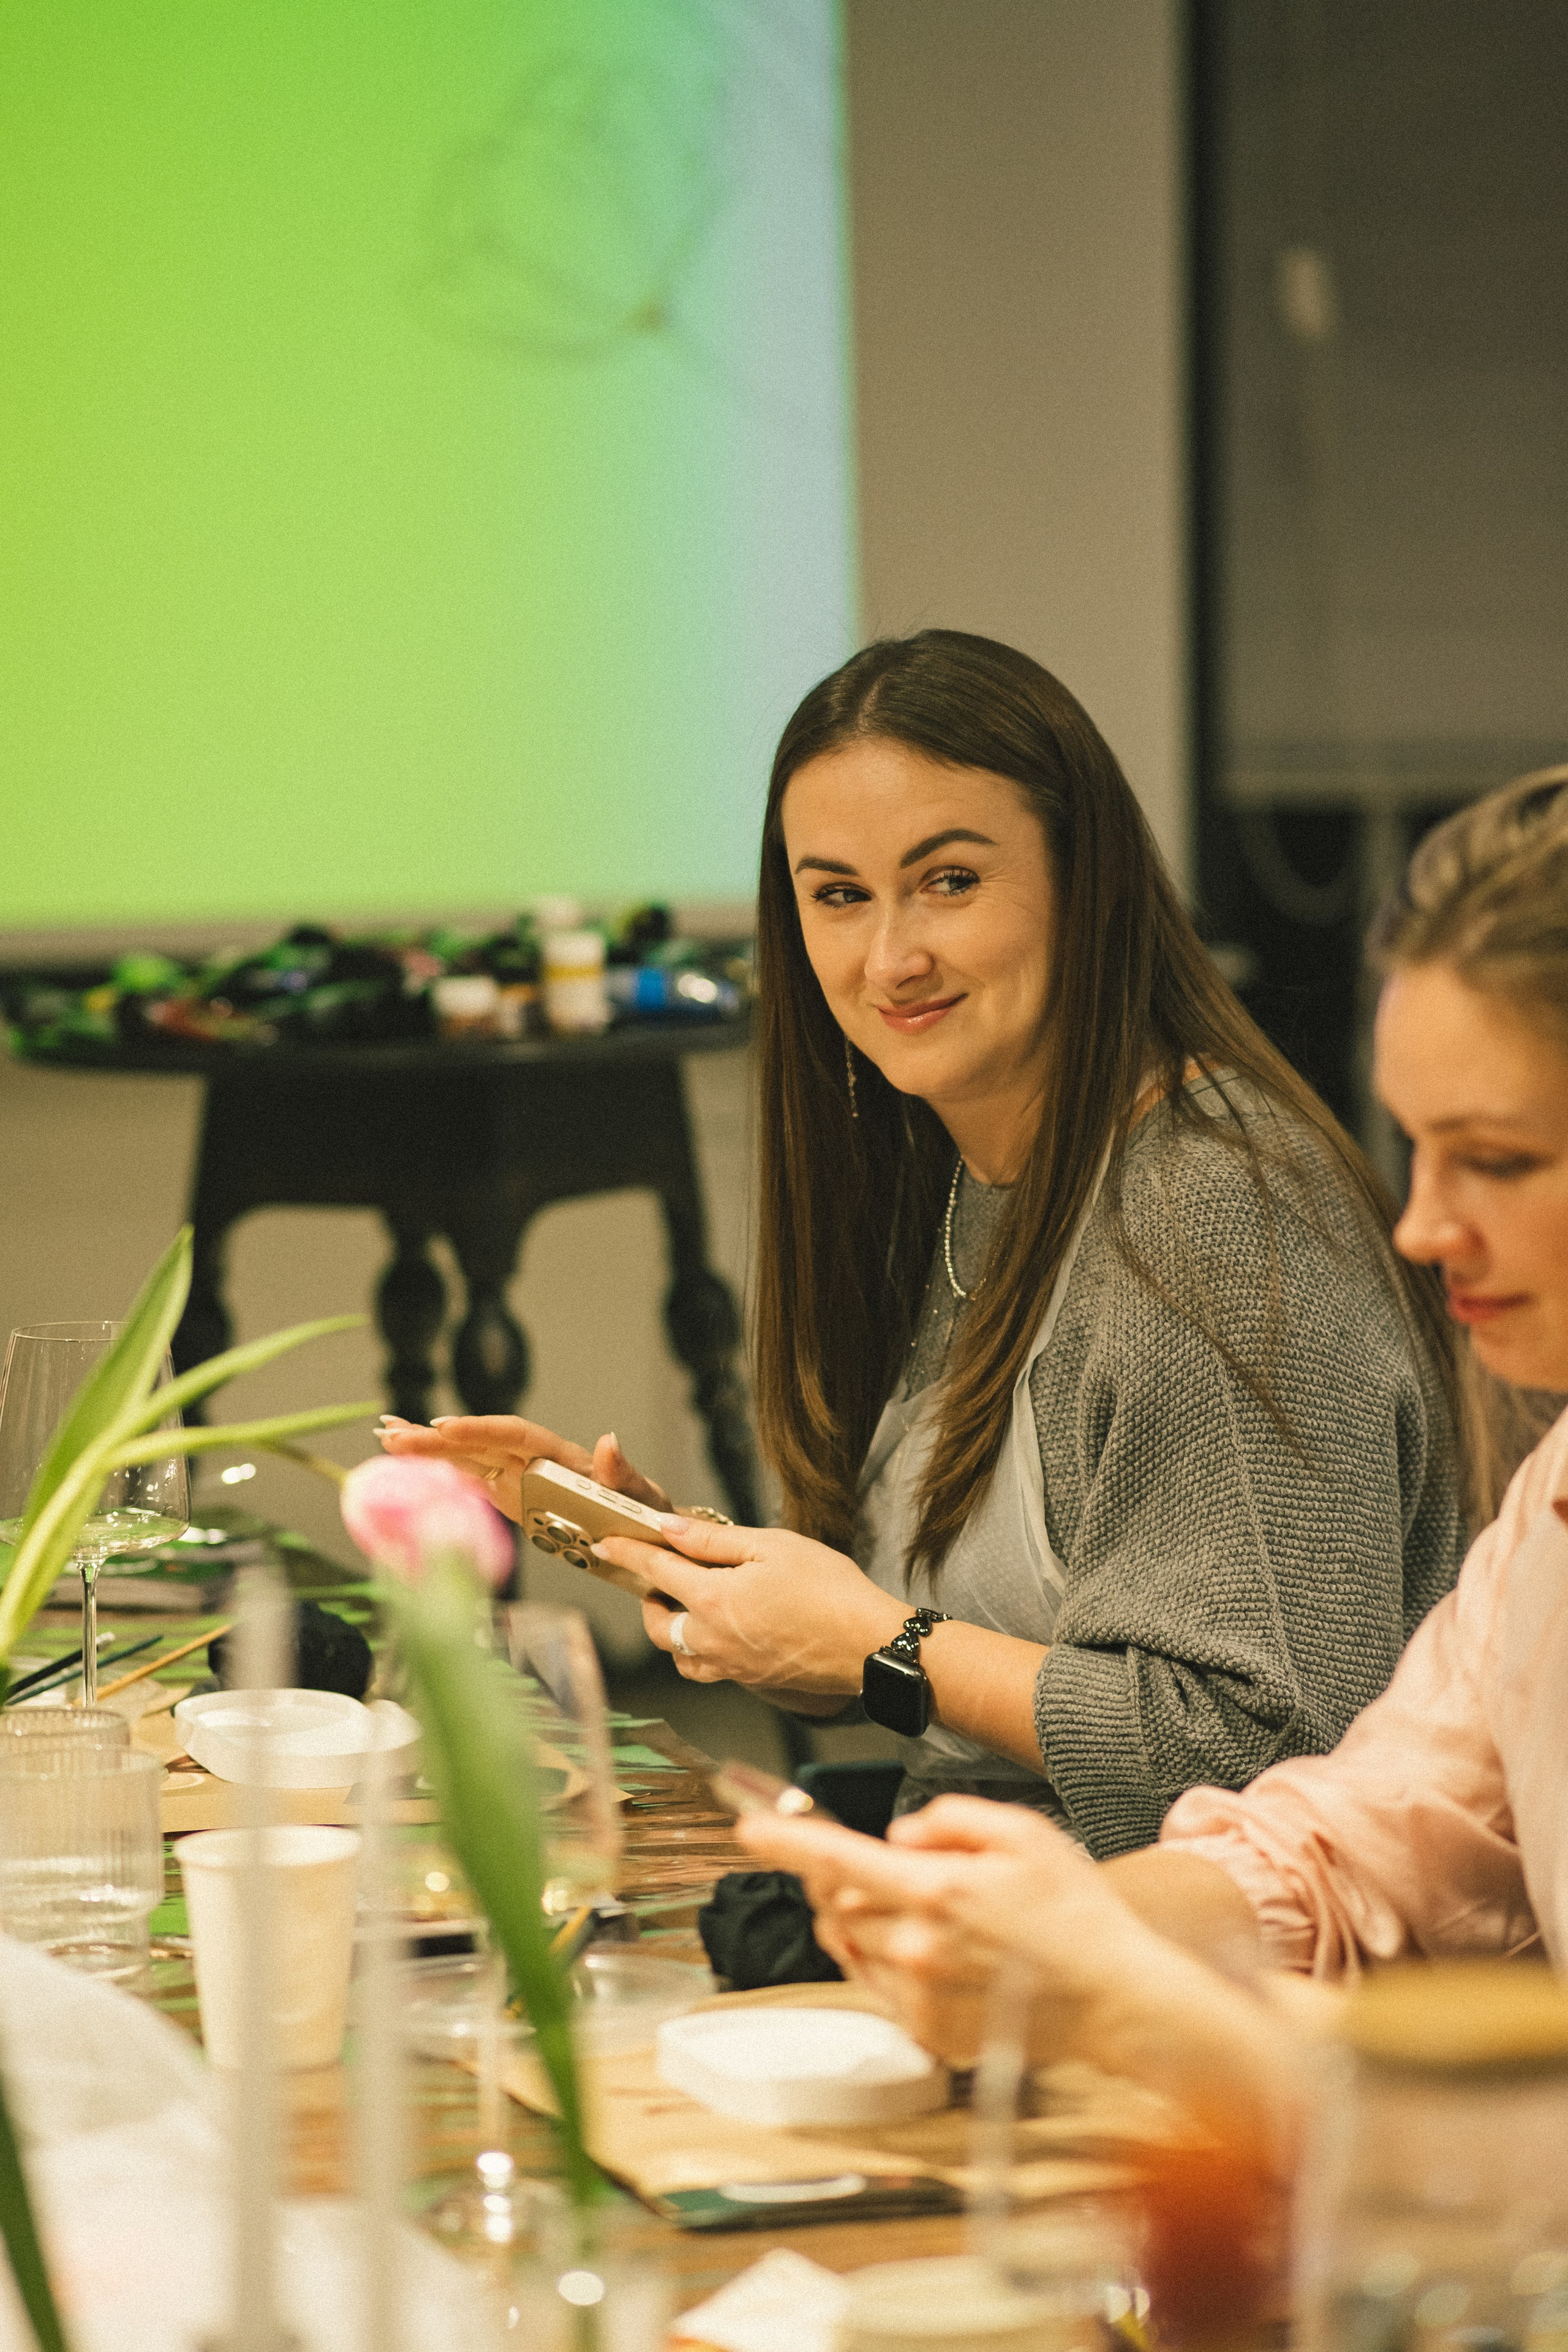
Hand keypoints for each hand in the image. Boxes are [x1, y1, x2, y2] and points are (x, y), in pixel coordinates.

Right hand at [376, 1415, 668, 1526]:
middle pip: (480, 1444)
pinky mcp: (512, 1500)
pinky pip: (472, 1484)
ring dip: (428, 1451)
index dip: (479, 1432)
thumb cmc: (647, 1515)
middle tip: (392, 1434)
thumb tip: (609, 1441)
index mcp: (563, 1457)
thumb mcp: (642, 1497)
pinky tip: (408, 1467)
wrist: (647, 1538)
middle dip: (436, 1439)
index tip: (445, 1429)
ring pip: (468, 1460)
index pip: (515, 1436)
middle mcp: (536, 1462)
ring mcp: (520, 1480)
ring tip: (386, 1438)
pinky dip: (441, 1475)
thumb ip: (623, 1474)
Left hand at [591, 1518, 904, 1692]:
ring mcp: (729, 1668)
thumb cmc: (828, 1589)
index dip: (628, 1552)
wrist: (869, 1645)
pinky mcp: (749, 1681)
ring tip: (687, 1604)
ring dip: (671, 1629)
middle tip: (661, 1574)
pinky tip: (719, 1632)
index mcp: (712, 1600)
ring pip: (677, 1654)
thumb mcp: (771, 1546)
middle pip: (656, 1624)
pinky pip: (705, 1669)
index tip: (607, 1542)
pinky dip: (696, 1651)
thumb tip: (669, 1529)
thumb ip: (714, 1540)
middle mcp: (711, 1640)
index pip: (656, 1569)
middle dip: (649, 1598)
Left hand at [737, 1796, 1150, 2067]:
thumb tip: (899, 1835)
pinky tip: (936, 1954)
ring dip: (864, 1921)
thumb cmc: (1077, 1912)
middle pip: (840, 1902)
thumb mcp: (1024, 1833)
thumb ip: (950, 1820)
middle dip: (845, 1879)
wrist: (1116, 1997)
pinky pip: (878, 1987)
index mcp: (939, 1890)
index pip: (840, 1860)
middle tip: (889, 1871)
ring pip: (852, 1945)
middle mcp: (918, 1947)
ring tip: (919, 1913)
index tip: (749, 1828)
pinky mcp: (928, 2034)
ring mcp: (920, 1997)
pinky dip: (888, 1962)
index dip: (788, 1842)